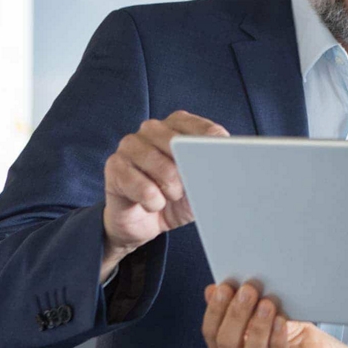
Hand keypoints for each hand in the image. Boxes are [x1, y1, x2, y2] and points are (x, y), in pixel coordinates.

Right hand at [100, 110, 227, 278]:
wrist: (143, 223)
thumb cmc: (175, 198)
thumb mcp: (201, 185)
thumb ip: (214, 170)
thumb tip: (232, 167)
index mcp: (179, 125)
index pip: (207, 131)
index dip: (217, 154)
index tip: (223, 169)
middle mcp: (153, 128)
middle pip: (183, 147)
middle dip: (190, 175)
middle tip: (186, 190)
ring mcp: (130, 144)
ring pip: (162, 166)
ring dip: (171, 190)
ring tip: (169, 197)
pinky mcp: (114, 165)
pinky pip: (141, 186)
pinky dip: (152, 202)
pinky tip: (150, 204)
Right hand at [201, 282, 336, 347]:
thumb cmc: (282, 330)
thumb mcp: (255, 314)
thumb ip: (233, 304)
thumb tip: (212, 290)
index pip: (211, 333)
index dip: (215, 310)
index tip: (225, 287)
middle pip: (227, 345)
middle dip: (236, 315)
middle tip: (248, 291)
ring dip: (258, 328)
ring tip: (267, 304)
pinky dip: (277, 340)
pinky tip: (280, 321)